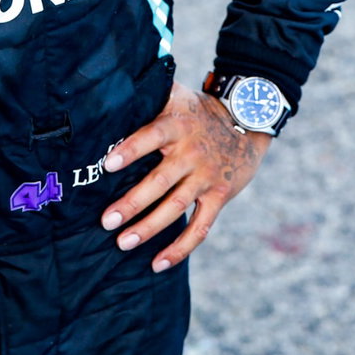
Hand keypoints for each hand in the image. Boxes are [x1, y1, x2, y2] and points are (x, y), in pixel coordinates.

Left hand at [99, 81, 270, 271]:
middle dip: (132, 203)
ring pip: (176, 207)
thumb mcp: (177, 95)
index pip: (151, 137)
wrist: (248, 120)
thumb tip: (112, 90)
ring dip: (148, 228)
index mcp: (177, 125)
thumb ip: (150, 93)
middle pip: (160, 181)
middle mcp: (192, 152)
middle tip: (106, 221)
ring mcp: (207, 177)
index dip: (131, 150)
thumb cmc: (198, 110)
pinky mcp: (220, 196)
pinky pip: (200, 227)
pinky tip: (157, 263)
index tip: (107, 165)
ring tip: (122, 243)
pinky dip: (180, 248)